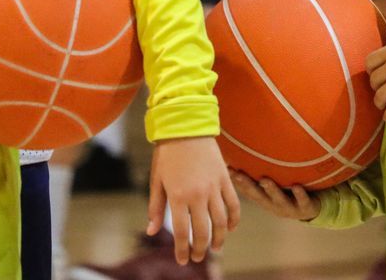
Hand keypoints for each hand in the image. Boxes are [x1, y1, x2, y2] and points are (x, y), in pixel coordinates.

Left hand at [147, 136, 240, 264]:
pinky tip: (230, 228)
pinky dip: (234, 219)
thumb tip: (151, 232)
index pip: (182, 232)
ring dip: (219, 239)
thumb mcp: (156, 180)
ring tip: (215, 248)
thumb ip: (156, 208)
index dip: (183, 250)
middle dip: (200, 248)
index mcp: (178, 196)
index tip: (184, 260)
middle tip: (198, 257)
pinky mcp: (225, 179)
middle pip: (203, 231)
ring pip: (221, 221)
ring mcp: (214, 187)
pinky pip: (234, 204)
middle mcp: (197, 195)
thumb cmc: (167, 154)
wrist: (186, 125)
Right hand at [229, 169, 319, 220]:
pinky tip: (296, 186)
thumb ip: (259, 174)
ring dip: (272, 191)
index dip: (236, 181)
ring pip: (279, 200)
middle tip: (239, 175)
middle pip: (259, 195)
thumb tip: (243, 155)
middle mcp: (274, 205)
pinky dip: (300, 194)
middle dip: (248, 186)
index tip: (227, 169)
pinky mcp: (305, 208)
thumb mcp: (272, 186)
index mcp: (265, 200)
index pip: (248, 190)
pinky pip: (303, 201)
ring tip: (265, 180)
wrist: (311, 210)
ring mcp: (289, 207)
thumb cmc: (287, 192)